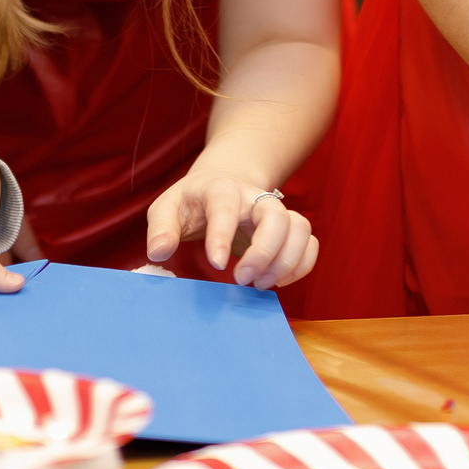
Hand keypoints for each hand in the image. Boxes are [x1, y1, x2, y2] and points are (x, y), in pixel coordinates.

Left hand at [146, 172, 317, 287]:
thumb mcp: (167, 208)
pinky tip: (278, 281)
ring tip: (261, 284)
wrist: (222, 184)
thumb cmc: (192, 202)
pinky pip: (310, 242)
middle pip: (276, 216)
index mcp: (220, 189)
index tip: (216, 264)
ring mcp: (276, 211)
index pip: (225, 207)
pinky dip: (302, 264)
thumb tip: (159, 253)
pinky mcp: (290, 227)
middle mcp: (254, 197)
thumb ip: (160, 229)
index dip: (222, 236)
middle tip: (243, 280)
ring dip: (286, 261)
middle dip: (264, 252)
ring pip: (300, 228)